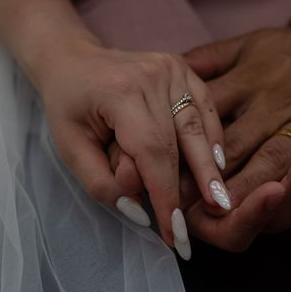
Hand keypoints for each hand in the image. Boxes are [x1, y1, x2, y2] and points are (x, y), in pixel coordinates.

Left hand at [32, 38, 228, 249]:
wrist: (72, 59)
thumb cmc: (68, 107)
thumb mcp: (69, 149)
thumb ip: (102, 184)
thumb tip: (140, 212)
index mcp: (121, 93)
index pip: (153, 153)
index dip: (167, 195)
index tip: (174, 231)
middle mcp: (152, 76)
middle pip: (183, 140)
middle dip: (197, 185)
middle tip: (214, 217)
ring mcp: (171, 68)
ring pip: (198, 126)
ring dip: (210, 164)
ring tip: (222, 198)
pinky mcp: (183, 68)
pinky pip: (206, 107)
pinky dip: (213, 135)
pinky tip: (218, 161)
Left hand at [178, 26, 290, 247]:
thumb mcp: (251, 45)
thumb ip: (210, 59)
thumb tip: (171, 69)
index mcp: (248, 81)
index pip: (206, 114)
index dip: (180, 144)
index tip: (159, 169)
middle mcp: (274, 105)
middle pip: (235, 147)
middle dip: (207, 178)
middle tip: (179, 204)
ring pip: (273, 165)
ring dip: (246, 192)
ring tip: (223, 212)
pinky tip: (279, 206)